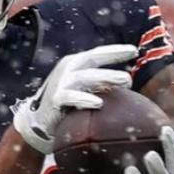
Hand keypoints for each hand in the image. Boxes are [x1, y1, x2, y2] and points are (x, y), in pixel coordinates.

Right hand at [11, 44, 137, 154]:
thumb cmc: (68, 105)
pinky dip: (84, 99)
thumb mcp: (84, 88)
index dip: (115, 51)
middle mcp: (69, 69)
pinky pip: (71, 97)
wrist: (39, 122)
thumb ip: (102, 83)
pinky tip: (98, 103)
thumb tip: (130, 83)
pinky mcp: (55, 98)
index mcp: (77, 64)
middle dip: (113, 62)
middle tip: (131, 72)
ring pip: (86, 77)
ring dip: (106, 78)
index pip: (98, 54)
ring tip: (125, 81)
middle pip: (93, 61)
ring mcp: (61, 82)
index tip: (134, 51)